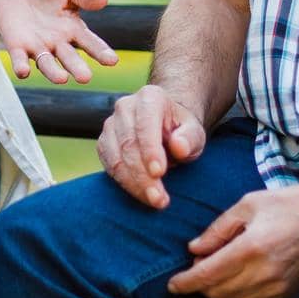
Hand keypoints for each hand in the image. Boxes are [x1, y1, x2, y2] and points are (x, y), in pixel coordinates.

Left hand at [0, 0, 117, 84]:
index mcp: (74, 31)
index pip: (90, 43)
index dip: (101, 52)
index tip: (112, 61)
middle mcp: (58, 45)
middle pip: (69, 59)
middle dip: (77, 68)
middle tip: (85, 78)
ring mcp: (38, 48)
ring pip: (46, 64)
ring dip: (53, 72)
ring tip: (62, 79)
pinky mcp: (17, 47)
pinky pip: (20, 59)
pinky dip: (22, 66)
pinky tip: (24, 71)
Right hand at [96, 84, 205, 208]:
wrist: (166, 131)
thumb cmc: (182, 132)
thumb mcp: (195, 133)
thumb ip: (190, 138)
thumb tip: (179, 147)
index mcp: (149, 97)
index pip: (146, 124)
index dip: (150, 150)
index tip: (160, 173)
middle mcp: (125, 106)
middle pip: (129, 144)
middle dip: (143, 175)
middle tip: (160, 198)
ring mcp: (111, 124)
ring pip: (116, 157)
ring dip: (134, 183)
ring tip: (155, 200)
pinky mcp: (103, 143)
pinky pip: (109, 165)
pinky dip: (124, 183)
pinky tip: (141, 194)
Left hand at [167, 179, 298, 297]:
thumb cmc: (291, 203)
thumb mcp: (249, 204)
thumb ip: (219, 228)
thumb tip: (195, 248)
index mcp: (251, 248)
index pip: (208, 275)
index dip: (186, 282)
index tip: (173, 283)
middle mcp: (264, 273)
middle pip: (217, 292)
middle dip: (200, 284)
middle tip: (198, 263)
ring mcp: (277, 286)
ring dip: (218, 291)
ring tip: (216, 268)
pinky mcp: (287, 292)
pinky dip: (237, 294)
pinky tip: (237, 275)